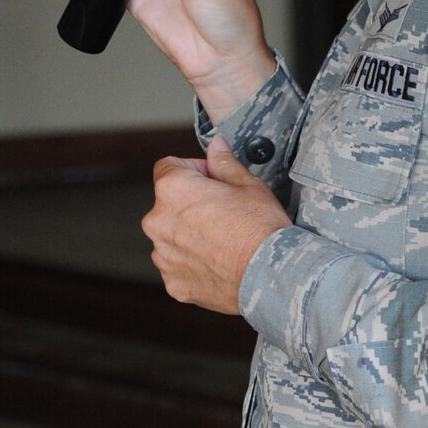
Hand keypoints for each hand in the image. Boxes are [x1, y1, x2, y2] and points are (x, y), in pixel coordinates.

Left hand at [142, 138, 289, 314]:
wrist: (270, 276)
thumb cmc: (260, 228)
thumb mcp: (247, 184)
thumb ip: (224, 162)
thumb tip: (216, 146)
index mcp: (172, 189)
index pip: (169, 167)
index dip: (195, 171)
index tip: (214, 181)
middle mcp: (158, 221)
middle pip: (169, 203)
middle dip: (192, 204)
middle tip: (224, 213)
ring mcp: (162, 254)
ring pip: (172, 235)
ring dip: (189, 234)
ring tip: (223, 241)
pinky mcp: (172, 282)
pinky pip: (178, 265)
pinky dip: (193, 263)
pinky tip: (218, 262)